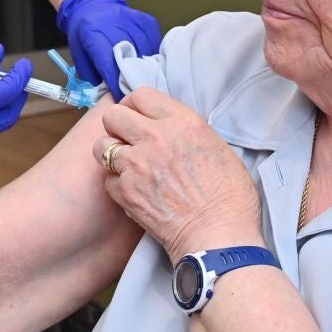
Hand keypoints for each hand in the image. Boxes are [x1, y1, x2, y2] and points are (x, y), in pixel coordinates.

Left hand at [56, 0, 159, 98]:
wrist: (92, 4)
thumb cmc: (84, 34)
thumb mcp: (81, 56)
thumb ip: (94, 76)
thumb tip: (110, 95)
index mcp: (94, 35)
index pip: (109, 65)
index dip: (116, 85)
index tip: (123, 99)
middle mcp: (115, 25)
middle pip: (131, 59)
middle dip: (133, 78)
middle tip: (137, 93)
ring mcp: (134, 21)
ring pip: (147, 52)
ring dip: (146, 67)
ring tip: (146, 79)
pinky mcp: (147, 21)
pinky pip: (154, 43)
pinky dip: (152, 55)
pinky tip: (148, 62)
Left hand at [93, 88, 262, 258]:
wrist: (219, 236)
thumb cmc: (230, 197)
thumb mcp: (218, 147)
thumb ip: (187, 132)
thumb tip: (171, 130)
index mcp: (182, 121)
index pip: (140, 95)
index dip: (135, 105)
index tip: (138, 117)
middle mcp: (154, 137)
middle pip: (113, 115)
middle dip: (117, 126)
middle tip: (128, 140)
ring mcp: (136, 165)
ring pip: (101, 146)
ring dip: (112, 155)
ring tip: (128, 167)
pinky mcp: (125, 192)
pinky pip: (107, 180)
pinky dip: (118, 186)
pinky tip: (134, 192)